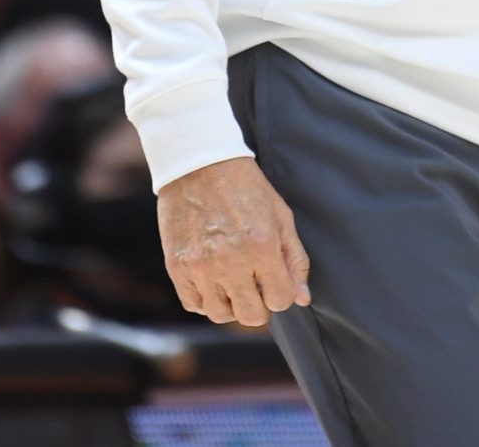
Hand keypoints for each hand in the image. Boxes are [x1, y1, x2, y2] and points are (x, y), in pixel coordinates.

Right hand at [155, 156, 310, 326]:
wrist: (200, 164)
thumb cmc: (247, 189)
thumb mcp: (280, 216)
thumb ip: (295, 259)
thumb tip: (302, 298)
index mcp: (262, 248)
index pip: (280, 300)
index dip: (281, 294)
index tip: (275, 282)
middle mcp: (230, 261)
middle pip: (250, 315)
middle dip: (259, 305)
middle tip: (255, 286)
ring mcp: (200, 266)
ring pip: (220, 315)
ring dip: (231, 305)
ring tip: (233, 284)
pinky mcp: (176, 266)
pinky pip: (193, 304)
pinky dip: (205, 300)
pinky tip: (213, 282)